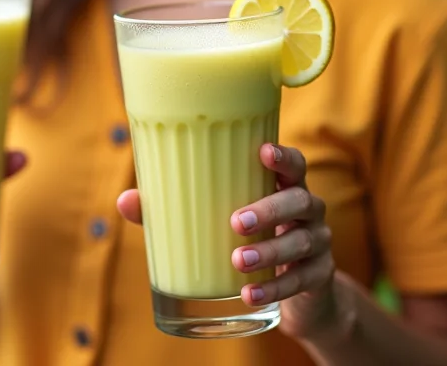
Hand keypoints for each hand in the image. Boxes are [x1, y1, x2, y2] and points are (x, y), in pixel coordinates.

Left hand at [117, 142, 336, 341]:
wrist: (299, 291)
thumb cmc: (250, 238)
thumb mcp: (220, 221)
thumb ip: (173, 208)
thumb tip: (126, 200)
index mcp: (283, 185)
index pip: (294, 163)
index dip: (283, 155)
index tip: (262, 151)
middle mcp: (307, 208)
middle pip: (300, 198)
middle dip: (268, 208)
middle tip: (234, 220)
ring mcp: (318, 242)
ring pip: (300, 240)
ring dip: (268, 250)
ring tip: (236, 259)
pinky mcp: (320, 276)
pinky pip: (302, 279)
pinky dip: (276, 288)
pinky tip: (250, 293)